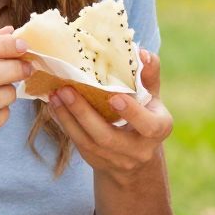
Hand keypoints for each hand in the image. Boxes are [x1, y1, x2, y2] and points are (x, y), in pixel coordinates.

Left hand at [48, 48, 172, 183]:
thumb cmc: (146, 115)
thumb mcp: (152, 97)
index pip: (148, 125)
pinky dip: (66, 124)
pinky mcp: (97, 161)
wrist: (137, 158)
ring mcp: (117, 160)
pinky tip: (55, 107)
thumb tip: (141, 53)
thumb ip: (148, 75)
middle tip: (67, 90)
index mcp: (158, 129)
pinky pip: (79, 144)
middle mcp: (139, 150)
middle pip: (108, 137)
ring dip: (69, 118)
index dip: (132, 113)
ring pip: (89, 142)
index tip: (114, 97)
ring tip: (55, 95)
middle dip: (85, 114)